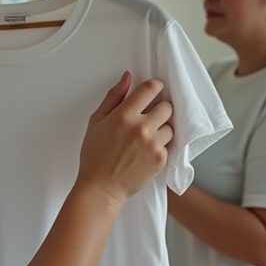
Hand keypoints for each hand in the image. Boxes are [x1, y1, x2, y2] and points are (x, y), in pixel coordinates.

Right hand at [76, 72, 173, 204]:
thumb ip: (113, 97)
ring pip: (170, 126)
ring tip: (147, 137)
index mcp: (124, 116)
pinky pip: (169, 145)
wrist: (101, 188)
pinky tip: (146, 151)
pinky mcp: (160, 159)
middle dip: (159, 109)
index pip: (150, 90)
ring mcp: (153, 145)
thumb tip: (127, 77)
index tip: (155, 89)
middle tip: (149, 117)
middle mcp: (141, 128)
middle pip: (166, 107)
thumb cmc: (95, 155)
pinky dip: (160, 146)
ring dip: (162, 129)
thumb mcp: (96, 121)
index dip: (155, 86)